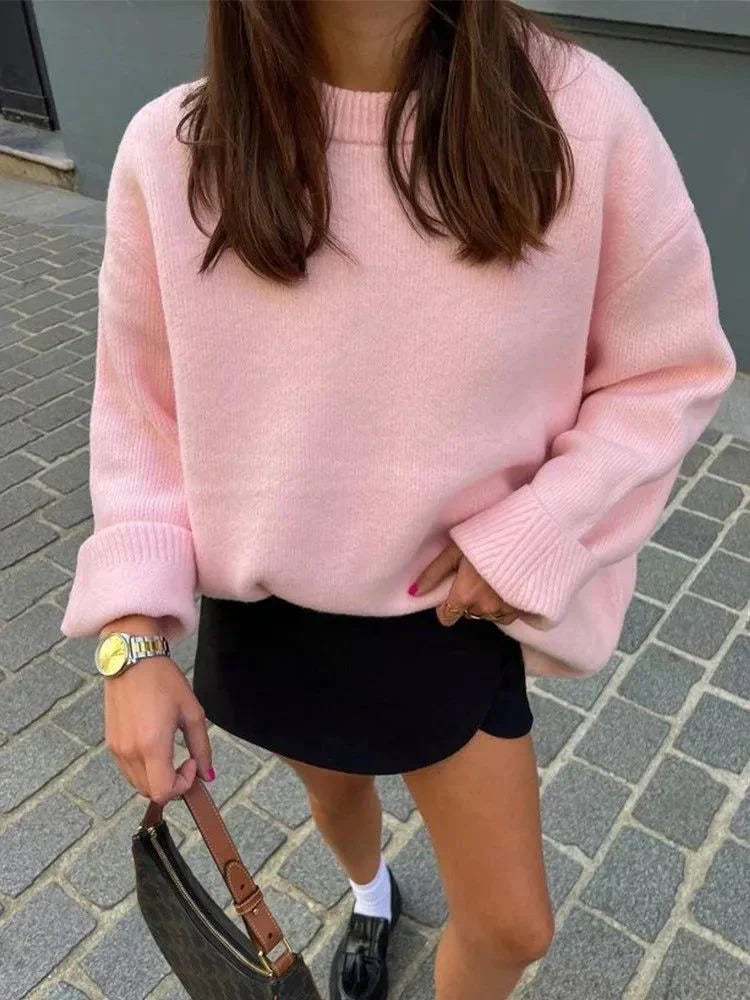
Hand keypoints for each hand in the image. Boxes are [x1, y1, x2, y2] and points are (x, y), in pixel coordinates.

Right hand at [104, 655, 213, 804]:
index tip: (191, 762)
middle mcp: (130, 752)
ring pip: (138, 784)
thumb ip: (202, 747)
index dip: (182, 785)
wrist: (132, 659)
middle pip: (151, 792)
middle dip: (172, 784)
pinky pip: (127, 771)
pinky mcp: (110, 743)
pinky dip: (143, 770)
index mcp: (152, 745)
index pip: (164, 792)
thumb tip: (207, 775)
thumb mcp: (192, 712)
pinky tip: (153, 747)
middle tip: (184, 761)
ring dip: (157, 779)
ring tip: (169, 753)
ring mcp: (117, 749)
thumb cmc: (164, 681)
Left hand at [411, 539, 520, 627]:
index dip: (445, 605)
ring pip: (484, 615)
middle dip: (466, 600)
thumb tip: (413, 592)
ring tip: (490, 581)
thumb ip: (433, 574)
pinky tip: (503, 588)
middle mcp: (483, 608)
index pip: (446, 617)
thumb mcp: (455, 552)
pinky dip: (501, 606)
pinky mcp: (520, 609)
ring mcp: (503, 610)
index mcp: (464, 596)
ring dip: (484, 603)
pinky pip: (503, 616)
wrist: (526, 536)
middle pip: (466, 613)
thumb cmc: (487, 539)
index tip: (452, 590)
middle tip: (474, 578)